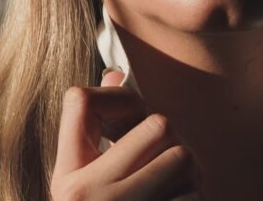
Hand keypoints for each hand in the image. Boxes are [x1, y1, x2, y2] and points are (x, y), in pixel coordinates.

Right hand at [50, 71, 202, 200]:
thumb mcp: (84, 186)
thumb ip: (96, 132)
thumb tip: (116, 73)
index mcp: (69, 178)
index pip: (81, 100)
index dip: (117, 97)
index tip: (132, 120)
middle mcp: (87, 195)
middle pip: (159, 124)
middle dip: (171, 143)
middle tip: (173, 164)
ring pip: (183, 157)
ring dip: (189, 176)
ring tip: (177, 192)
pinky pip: (193, 196)